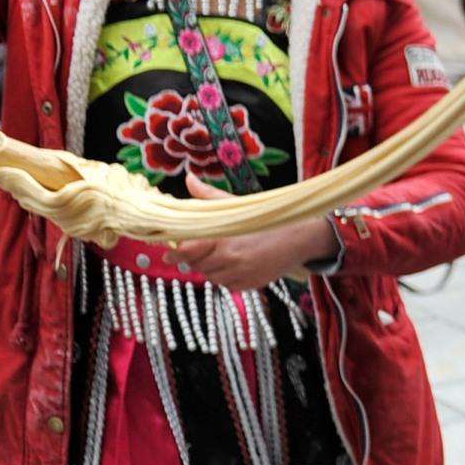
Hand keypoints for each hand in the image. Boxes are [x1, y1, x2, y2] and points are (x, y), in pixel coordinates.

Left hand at [171, 179, 336, 288]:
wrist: (298, 239)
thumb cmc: (265, 220)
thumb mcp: (236, 204)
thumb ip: (208, 196)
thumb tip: (189, 179)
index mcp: (221, 238)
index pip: (186, 252)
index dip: (175, 254)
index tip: (167, 254)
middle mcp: (228, 259)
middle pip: (196, 266)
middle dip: (195, 259)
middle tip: (200, 249)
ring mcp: (239, 274)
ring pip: (211, 276)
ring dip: (210, 268)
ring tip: (222, 254)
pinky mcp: (248, 285)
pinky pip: (226, 284)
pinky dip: (226, 276)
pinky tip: (235, 264)